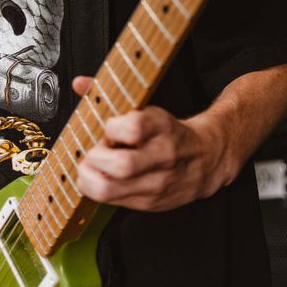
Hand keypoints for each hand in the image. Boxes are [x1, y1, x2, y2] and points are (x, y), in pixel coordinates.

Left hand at [72, 76, 228, 211]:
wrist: (207, 158)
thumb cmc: (168, 131)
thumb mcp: (147, 108)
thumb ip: (110, 95)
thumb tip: (79, 83)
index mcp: (162, 126)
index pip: (132, 128)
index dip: (111, 128)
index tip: (108, 127)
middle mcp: (162, 155)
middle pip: (121, 165)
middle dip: (95, 158)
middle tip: (93, 151)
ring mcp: (157, 182)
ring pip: (110, 190)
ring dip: (89, 178)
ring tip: (91, 167)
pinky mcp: (150, 203)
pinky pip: (112, 202)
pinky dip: (97, 189)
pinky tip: (100, 178)